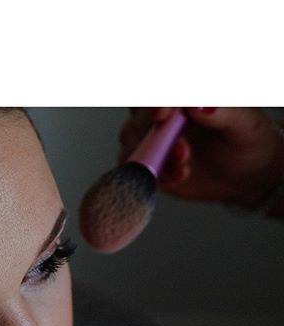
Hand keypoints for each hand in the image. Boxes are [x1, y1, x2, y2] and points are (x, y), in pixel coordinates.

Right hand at [118, 108, 283, 209]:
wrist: (242, 176)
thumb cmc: (247, 143)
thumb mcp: (246, 126)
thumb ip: (225, 112)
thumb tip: (198, 104)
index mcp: (186, 97)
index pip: (162, 92)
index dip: (157, 102)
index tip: (161, 114)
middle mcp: (165, 112)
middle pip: (140, 114)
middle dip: (156, 135)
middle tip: (183, 153)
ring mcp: (152, 136)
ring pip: (132, 139)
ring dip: (154, 157)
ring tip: (183, 169)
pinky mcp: (146, 160)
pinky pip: (132, 165)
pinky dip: (150, 173)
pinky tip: (175, 178)